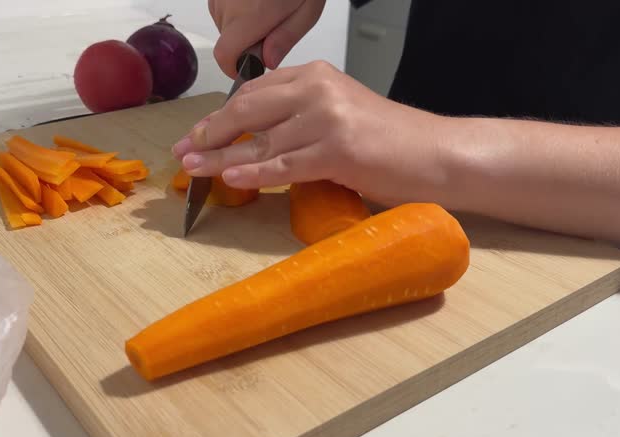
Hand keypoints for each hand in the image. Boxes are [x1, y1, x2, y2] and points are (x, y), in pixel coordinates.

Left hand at [171, 61, 455, 206]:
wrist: (436, 154)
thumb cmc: (388, 141)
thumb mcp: (338, 113)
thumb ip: (299, 117)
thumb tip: (252, 139)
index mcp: (315, 75)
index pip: (254, 92)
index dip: (220, 116)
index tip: (197, 135)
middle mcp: (317, 89)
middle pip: (247, 110)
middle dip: (210, 133)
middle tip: (183, 152)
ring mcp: (327, 118)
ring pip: (260, 140)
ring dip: (220, 159)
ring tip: (192, 171)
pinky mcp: (337, 150)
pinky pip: (283, 164)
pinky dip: (254, 172)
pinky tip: (231, 178)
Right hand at [209, 0, 325, 76]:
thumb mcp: (307, 10)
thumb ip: (286, 39)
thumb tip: (267, 60)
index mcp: (251, 15)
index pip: (225, 55)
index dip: (235, 67)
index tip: (248, 66)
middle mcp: (229, 4)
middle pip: (227, 40)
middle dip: (247, 41)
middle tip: (273, 25)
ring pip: (224, 22)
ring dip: (242, 23)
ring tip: (266, 4)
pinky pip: (222, 5)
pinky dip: (237, 7)